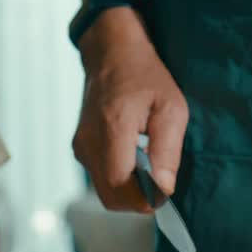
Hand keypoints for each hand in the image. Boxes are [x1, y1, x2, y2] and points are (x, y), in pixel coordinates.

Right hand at [72, 8, 187, 211]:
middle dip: (138, 199)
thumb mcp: (171, 108)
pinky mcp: (79, 148)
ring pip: (105, 192)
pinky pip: (101, 178)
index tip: (165, 189)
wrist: (111, 53)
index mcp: (112, 129)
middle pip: (111, 198)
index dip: (146, 198)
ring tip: (147, 164)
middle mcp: (89, 142)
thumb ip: (168, 151)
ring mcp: (80, 147)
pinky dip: (119, 178)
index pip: (121, 187)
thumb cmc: (146, 76)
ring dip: (129, 189)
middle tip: (159, 180)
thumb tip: (163, 189)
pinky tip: (133, 156)